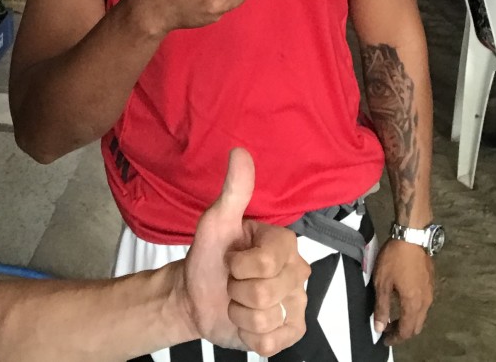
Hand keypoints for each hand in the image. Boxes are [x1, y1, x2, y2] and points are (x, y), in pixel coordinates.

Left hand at [176, 149, 308, 355]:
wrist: (197, 296)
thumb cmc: (209, 257)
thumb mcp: (215, 223)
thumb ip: (233, 191)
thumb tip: (239, 152)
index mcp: (284, 243)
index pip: (267, 264)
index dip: (239, 267)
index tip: (232, 260)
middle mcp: (298, 271)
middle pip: (265, 293)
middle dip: (236, 291)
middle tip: (233, 281)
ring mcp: (297, 303)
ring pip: (266, 319)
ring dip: (239, 314)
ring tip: (237, 300)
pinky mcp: (292, 331)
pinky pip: (271, 343)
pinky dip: (249, 336)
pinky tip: (245, 322)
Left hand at [372, 239, 435, 344]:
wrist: (411, 236)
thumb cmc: (394, 259)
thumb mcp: (382, 283)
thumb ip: (381, 307)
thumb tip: (379, 327)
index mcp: (413, 304)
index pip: (407, 331)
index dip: (396, 338)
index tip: (385, 339)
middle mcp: (425, 302)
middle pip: (416, 326)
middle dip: (403, 331)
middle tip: (389, 329)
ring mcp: (430, 292)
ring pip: (422, 315)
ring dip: (409, 320)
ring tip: (394, 316)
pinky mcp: (431, 282)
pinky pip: (424, 304)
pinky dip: (414, 309)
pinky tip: (403, 301)